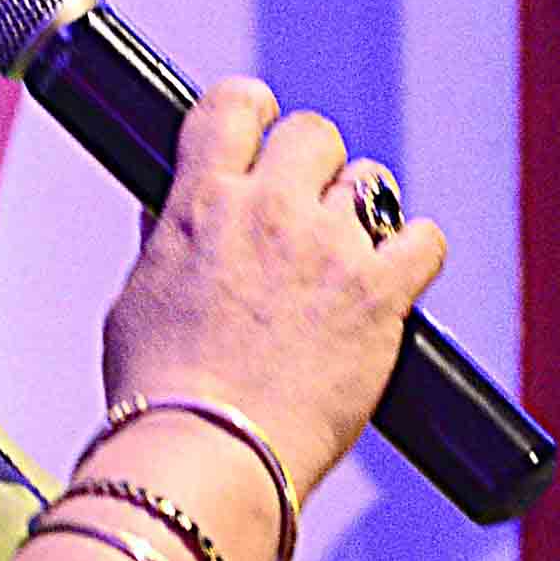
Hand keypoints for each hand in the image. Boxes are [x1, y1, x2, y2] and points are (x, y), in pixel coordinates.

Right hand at [99, 79, 446, 501]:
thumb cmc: (160, 396)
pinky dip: (413, 254)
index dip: (254, 109)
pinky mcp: (380, 294)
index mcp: (200, 202)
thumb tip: (170, 212)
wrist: (207, 455)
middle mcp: (267, 210)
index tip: (263, 125)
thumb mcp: (136, 302)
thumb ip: (164, 244)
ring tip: (344, 261)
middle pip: (313, 134)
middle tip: (305, 211)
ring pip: (370, 182)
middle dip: (312, 166)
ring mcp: (329, 248)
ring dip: (361, 213)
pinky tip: (395, 279)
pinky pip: (423, 240)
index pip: (233, 105)